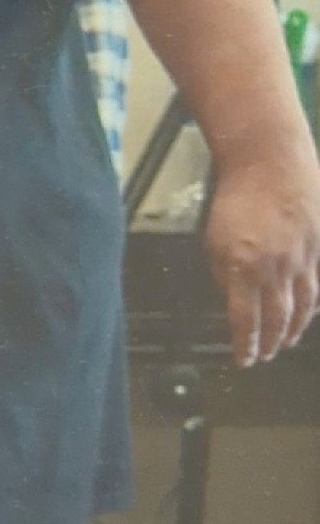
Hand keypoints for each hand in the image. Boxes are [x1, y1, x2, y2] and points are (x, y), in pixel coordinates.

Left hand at [203, 155, 319, 365]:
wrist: (271, 163)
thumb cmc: (235, 197)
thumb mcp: (213, 238)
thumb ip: (225, 272)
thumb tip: (233, 298)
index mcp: (245, 268)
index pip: (245, 319)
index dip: (244, 344)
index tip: (243, 360)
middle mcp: (278, 270)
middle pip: (278, 318)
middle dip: (271, 342)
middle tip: (266, 356)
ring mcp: (305, 259)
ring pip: (304, 306)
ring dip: (295, 329)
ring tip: (288, 342)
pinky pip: (319, 283)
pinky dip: (314, 303)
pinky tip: (311, 313)